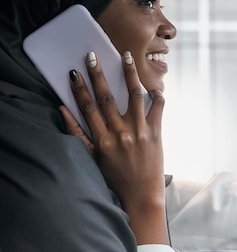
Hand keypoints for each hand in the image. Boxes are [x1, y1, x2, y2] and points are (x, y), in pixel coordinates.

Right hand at [59, 51, 168, 244]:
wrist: (141, 195)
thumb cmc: (115, 178)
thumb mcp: (92, 158)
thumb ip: (78, 135)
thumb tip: (63, 111)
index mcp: (101, 140)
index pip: (87, 108)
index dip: (79, 89)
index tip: (74, 72)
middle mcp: (120, 133)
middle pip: (106, 97)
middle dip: (99, 74)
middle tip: (94, 55)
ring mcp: (140, 131)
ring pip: (134, 96)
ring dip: (129, 74)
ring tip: (127, 56)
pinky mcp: (156, 132)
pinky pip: (158, 107)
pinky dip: (156, 94)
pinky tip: (153, 85)